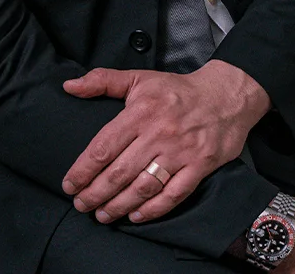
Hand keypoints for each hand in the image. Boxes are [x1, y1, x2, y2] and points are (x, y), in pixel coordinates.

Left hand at [59, 60, 271, 224]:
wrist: (225, 95)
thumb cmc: (176, 89)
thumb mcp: (138, 78)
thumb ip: (102, 80)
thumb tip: (69, 86)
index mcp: (140, 111)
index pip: (103, 147)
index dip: (83, 170)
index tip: (69, 184)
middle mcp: (158, 133)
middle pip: (120, 172)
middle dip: (96, 193)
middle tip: (81, 205)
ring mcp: (180, 152)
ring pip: (143, 187)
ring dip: (119, 205)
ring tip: (103, 214)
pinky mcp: (200, 166)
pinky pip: (173, 195)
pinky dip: (153, 209)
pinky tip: (136, 216)